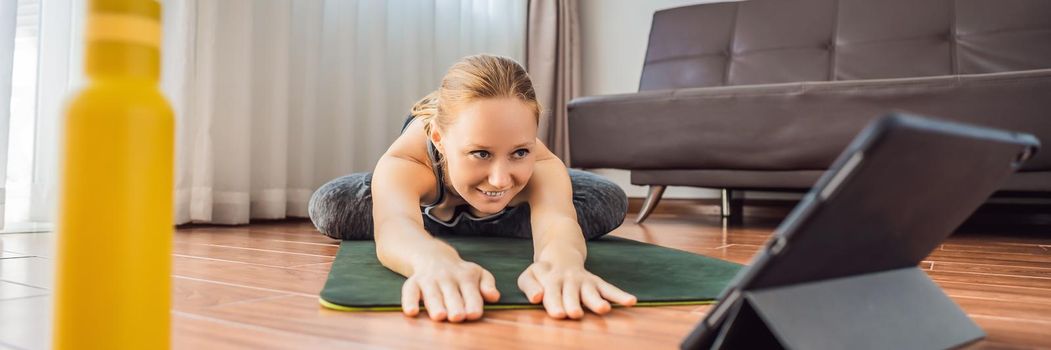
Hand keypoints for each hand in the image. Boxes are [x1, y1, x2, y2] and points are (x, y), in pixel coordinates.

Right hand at [401, 257, 499, 321]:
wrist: (432, 255)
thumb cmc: (460, 272)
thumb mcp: (478, 273)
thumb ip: (487, 284)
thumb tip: (494, 297)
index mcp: (466, 277)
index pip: (471, 292)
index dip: (473, 303)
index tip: (474, 314)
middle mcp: (447, 277)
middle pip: (451, 294)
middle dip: (455, 305)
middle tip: (457, 317)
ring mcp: (430, 279)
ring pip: (432, 294)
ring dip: (435, 305)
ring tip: (439, 316)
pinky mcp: (413, 282)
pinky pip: (409, 291)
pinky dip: (409, 301)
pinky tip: (411, 312)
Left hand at [517, 261, 636, 318]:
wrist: (561, 253)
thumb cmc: (543, 273)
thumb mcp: (529, 276)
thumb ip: (530, 287)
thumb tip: (537, 298)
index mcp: (549, 277)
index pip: (549, 290)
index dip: (550, 299)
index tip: (553, 310)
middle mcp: (568, 278)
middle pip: (569, 292)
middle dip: (572, 303)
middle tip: (574, 314)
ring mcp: (583, 280)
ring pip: (591, 291)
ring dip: (597, 300)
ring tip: (604, 309)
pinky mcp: (596, 282)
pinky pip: (609, 288)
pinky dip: (620, 295)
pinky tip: (631, 301)